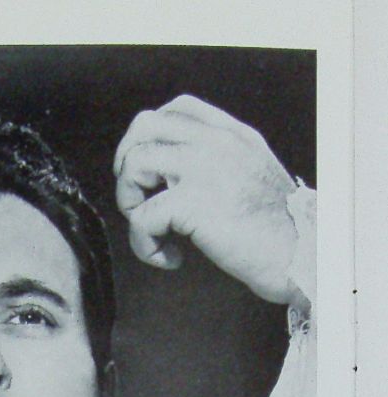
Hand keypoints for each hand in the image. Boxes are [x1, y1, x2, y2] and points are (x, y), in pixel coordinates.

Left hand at [114, 95, 303, 305]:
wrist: (299, 257)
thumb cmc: (276, 231)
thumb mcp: (252, 177)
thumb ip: (220, 164)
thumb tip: (174, 176)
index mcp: (232, 135)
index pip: (177, 109)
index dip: (149, 138)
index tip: (149, 174)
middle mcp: (216, 142)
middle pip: (144, 127)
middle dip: (127, 166)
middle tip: (138, 202)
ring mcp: (203, 167)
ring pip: (134, 164)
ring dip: (130, 204)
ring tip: (153, 231)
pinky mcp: (192, 202)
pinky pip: (142, 218)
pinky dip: (144, 245)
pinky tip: (170, 258)